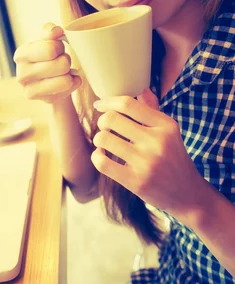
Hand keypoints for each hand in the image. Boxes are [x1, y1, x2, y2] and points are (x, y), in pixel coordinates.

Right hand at [14, 22, 81, 104]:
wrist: (46, 73)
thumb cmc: (46, 52)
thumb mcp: (46, 37)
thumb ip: (50, 31)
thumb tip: (56, 31)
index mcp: (21, 54)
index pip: (51, 49)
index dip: (60, 46)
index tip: (57, 47)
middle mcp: (22, 74)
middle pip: (61, 65)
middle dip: (66, 59)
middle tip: (62, 59)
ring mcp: (31, 91)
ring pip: (65, 80)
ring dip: (69, 72)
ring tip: (64, 70)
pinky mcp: (44, 100)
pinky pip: (69, 90)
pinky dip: (73, 83)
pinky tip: (67, 79)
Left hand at [91, 89, 205, 220]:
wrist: (187, 194)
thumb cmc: (173, 159)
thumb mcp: (169, 132)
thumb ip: (153, 110)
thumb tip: (141, 89)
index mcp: (165, 125)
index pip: (128, 104)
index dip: (108, 102)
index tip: (100, 105)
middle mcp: (157, 141)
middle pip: (112, 119)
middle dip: (102, 121)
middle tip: (105, 127)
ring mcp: (146, 162)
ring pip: (104, 139)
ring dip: (99, 139)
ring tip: (104, 143)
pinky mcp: (136, 182)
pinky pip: (103, 163)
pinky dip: (96, 157)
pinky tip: (102, 156)